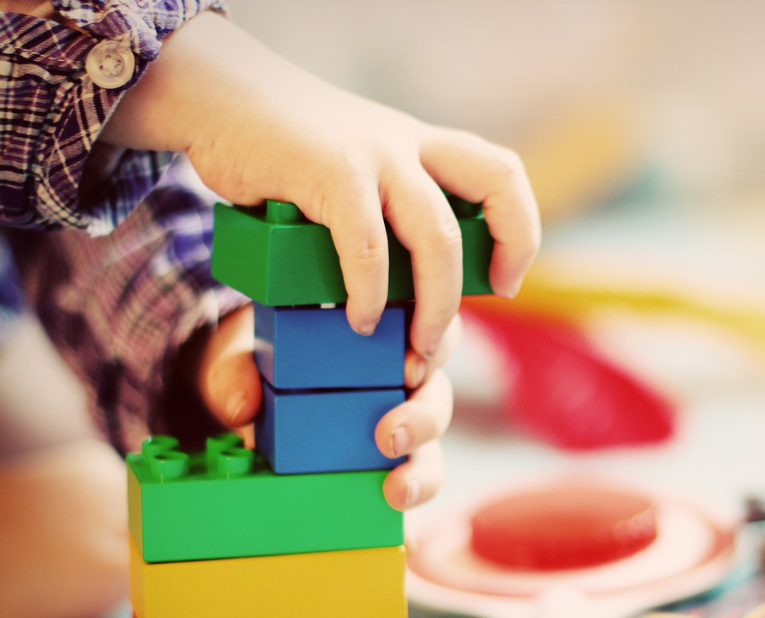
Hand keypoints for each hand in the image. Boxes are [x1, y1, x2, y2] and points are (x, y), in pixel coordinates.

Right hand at [101, 11, 539, 375]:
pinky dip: (368, 293)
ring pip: (437, 237)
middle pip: (496, 186)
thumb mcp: (355, 171)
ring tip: (414, 347)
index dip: (519, 229)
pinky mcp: (330, 171)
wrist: (220, 99)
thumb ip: (385, 211)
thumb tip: (404, 288)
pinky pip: (367, 246)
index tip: (505, 280)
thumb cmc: (285, 154)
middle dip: (503, 256)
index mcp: (422, 147)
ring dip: (436, 304)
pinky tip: (357, 319)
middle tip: (470, 316)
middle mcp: (409, 145)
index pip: (502, 175)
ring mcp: (374, 155)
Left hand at [195, 305, 460, 510]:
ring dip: (423, 472)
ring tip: (397, 490)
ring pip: (431, 450)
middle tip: (390, 436)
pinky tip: (396, 528)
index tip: (409, 369)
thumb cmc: (261, 362)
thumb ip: (235, 371)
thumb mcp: (243, 356)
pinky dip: (407, 510)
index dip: (437, 347)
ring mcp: (397, 432)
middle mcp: (401, 386)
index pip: (430, 333)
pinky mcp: (384, 474)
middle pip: (437, 396)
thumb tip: (242, 407)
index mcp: (384, 338)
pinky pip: (405, 490)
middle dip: (424, 419)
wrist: (246, 398)